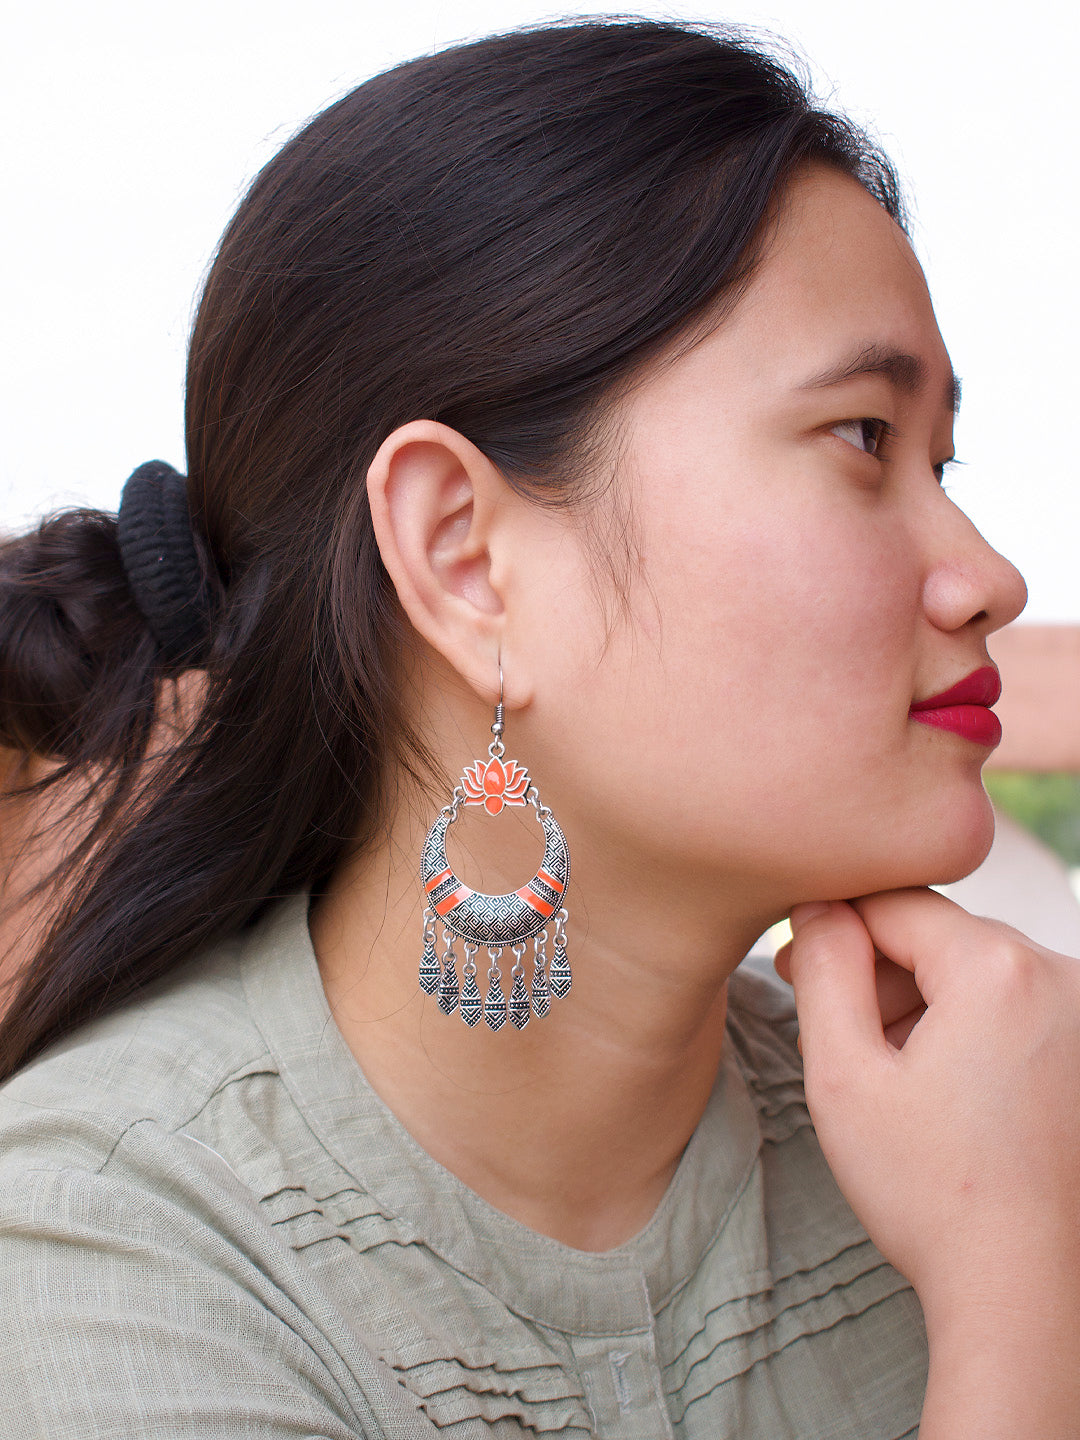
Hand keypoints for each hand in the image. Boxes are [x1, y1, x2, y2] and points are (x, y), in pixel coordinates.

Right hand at [786, 891, 1079, 1434]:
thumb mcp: (844, 1075)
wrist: (1027, 1294)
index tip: (793, 969)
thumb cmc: (933, 1194)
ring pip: (976, 972)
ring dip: (922, 1004)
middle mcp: (1061, 974)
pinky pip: (1015, 1008)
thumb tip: (818, 906)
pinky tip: (940, 1092)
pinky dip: (969, 1030)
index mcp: (998, 967)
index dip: (831, 928)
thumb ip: (822, 969)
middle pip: (939, 937)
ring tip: (888, 1076)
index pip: (891, 902)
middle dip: (878, 974)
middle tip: (830, 1033)